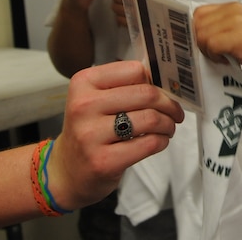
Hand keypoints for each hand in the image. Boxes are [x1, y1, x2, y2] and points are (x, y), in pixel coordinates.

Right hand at [46, 61, 183, 209]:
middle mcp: (83, 106)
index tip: (163, 90)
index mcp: (83, 83)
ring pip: (151, 118)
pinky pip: (149, 144)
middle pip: (146, 94)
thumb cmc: (89, 130)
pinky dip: (162, 141)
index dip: (155, 81)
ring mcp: (91, 135)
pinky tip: (159, 141)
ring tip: (168, 127)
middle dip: (169, 104)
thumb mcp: (96, 100)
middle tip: (174, 112)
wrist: (67, 171)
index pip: (134, 70)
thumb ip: (125, 86)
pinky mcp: (103, 161)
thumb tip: (165, 81)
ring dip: (168, 124)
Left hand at [194, 2, 241, 80]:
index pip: (199, 13)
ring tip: (222, 56)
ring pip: (201, 35)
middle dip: (200, 42)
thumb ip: (221, 26)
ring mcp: (236, 22)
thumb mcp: (240, 28)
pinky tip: (226, 60)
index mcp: (233, 7)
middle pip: (197, 24)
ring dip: (207, 50)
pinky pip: (211, 45)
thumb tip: (195, 35)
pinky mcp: (238, 37)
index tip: (206, 44)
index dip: (197, 29)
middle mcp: (233, 10)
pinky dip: (214, 56)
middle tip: (215, 53)